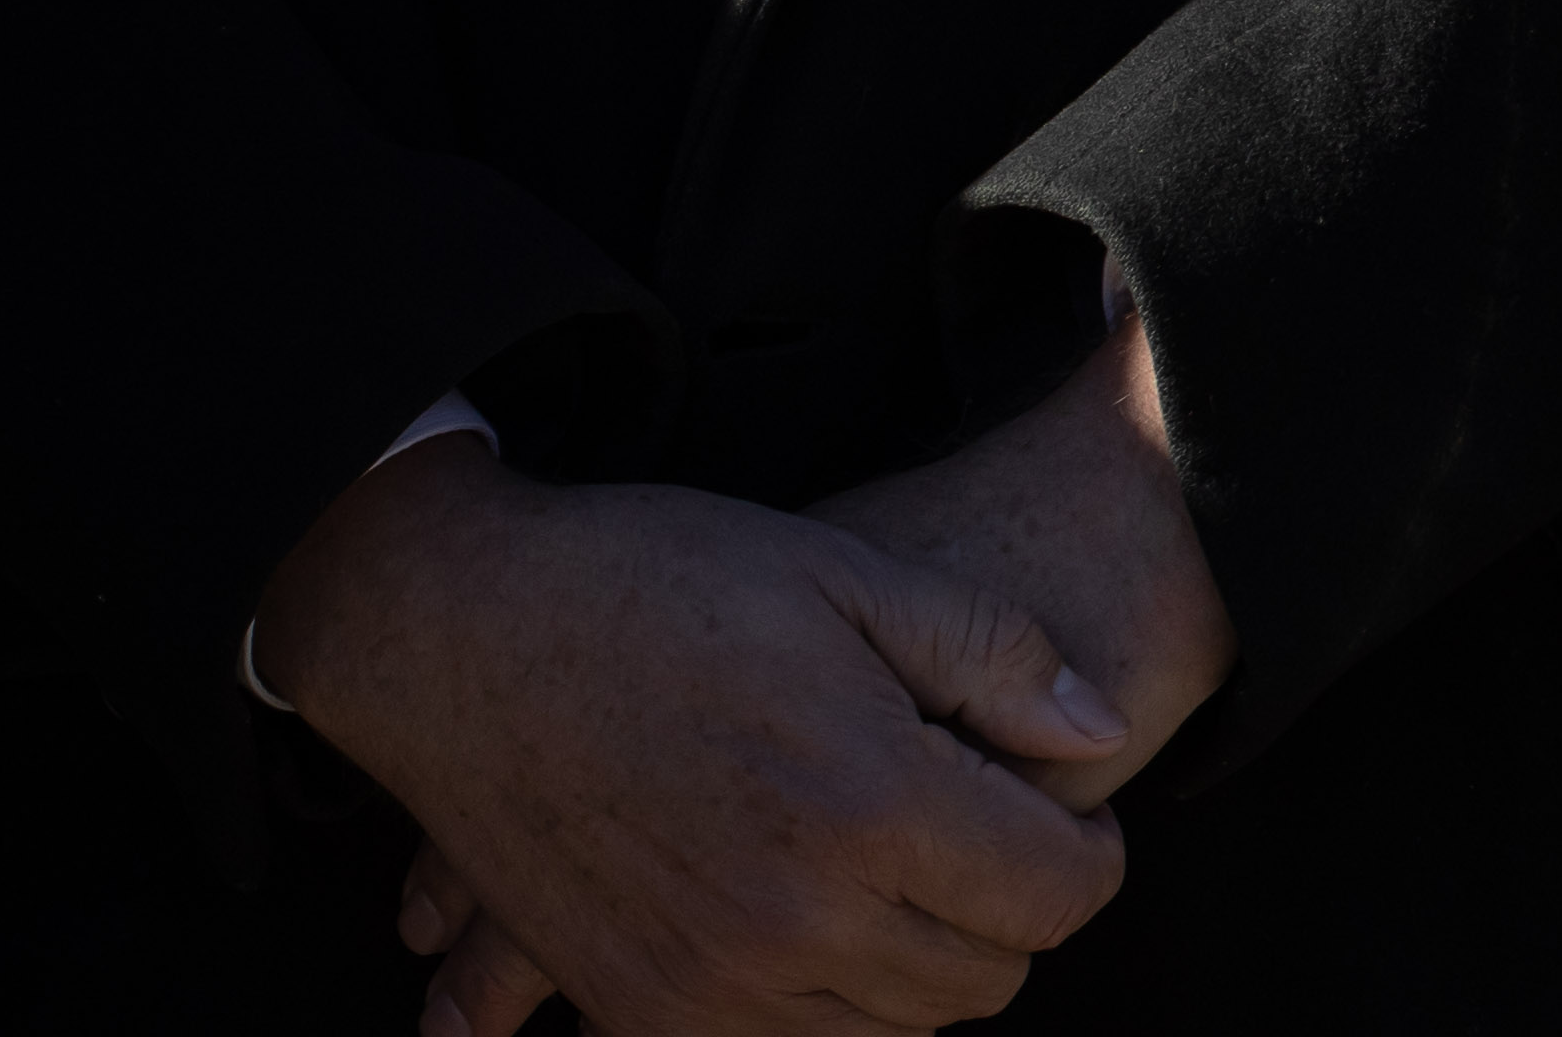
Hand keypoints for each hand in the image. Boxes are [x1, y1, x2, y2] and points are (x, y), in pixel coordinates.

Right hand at [400, 315, 1233, 1026]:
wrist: (462, 632)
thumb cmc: (664, 582)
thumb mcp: (854, 572)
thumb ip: (997, 659)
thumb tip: (1099, 730)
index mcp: (869, 805)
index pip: (1056, 898)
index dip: (1090, 854)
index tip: (1069, 812)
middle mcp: (794, 919)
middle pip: (982, 982)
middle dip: (1011, 913)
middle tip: (985, 835)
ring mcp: (704, 980)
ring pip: (887, 1034)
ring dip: (919, 967)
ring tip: (899, 870)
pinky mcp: (632, 1004)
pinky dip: (818, 1009)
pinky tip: (812, 923)